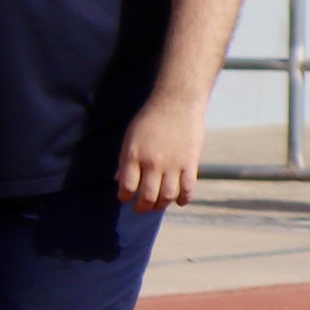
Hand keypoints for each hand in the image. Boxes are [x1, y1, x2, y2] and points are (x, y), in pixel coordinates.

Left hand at [116, 92, 209, 212]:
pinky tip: (179, 200)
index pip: (126, 187)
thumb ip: (125, 160)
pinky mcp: (190, 162)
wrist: (177, 101)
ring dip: (161, 205)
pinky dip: (183, 199)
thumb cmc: (151, 117)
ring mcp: (173, 164)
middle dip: (142, 207)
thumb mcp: (131, 136)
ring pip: (167, 197)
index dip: (124, 197)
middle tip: (141, 208)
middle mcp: (152, 163)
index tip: (126, 198)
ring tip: (158, 205)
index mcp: (133, 155)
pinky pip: (187, 189)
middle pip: (147, 197)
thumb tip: (118, 179)